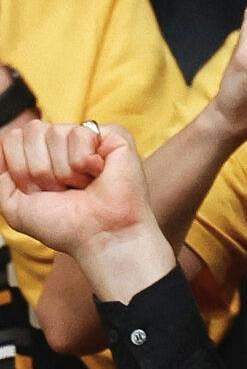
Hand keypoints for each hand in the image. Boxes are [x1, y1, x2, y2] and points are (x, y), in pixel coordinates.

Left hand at [0, 121, 152, 258]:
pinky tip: (98, 173)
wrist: (99, 237)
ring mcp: (88, 138)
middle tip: (63, 190)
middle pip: (31, 131)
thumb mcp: (13, 206)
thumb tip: (1, 147)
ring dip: (65, 170)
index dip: (20, 169)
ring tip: (83, 185)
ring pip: (56, 133)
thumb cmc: (64, 226)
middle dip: (41, 169)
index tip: (40, 192)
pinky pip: (80, 134)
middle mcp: (63, 143)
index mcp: (41, 154)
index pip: (13, 138)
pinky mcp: (113, 137)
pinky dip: (84, 161)